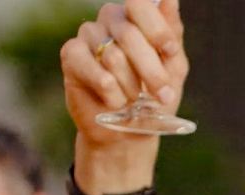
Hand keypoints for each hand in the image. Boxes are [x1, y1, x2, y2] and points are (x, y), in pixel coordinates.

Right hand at [60, 0, 187, 185]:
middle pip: (129, 34)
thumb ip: (172, 33)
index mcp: (137, 16)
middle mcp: (111, 19)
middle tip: (162, 95)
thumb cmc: (153, 97)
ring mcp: (88, 35)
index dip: (157, 29)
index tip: (170, 52)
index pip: (141, 4)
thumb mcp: (173, 68)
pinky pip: (91, 68)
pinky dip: (109, 91)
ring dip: (130, 86)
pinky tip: (114, 100)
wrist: (129, 132)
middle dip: (151, 71)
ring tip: (133, 100)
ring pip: (112, 56)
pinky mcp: (71, 54)